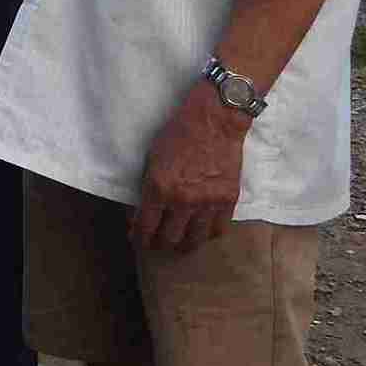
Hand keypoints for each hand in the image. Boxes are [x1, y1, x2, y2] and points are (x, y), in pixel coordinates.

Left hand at [133, 80, 249, 251]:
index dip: (138, 237)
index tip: (136, 239)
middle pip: (169, 238)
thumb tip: (143, 210)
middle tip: (157, 242)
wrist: (214, 121)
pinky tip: (202, 231)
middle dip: (159, 243)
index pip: (144, 226)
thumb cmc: (178, 134)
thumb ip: (149, 186)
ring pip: (194, 240)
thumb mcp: (152, 159)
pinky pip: (218, 229)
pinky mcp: (228, 200)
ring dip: (184, 244)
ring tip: (179, 242)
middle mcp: (182, 200)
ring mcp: (208, 202)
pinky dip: (207, 234)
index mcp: (159, 188)